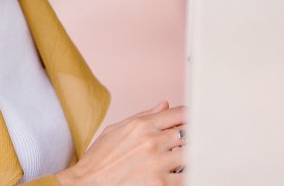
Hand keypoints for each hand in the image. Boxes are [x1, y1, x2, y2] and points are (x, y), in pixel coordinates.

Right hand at [56, 100, 186, 185]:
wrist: (86, 185)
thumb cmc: (98, 161)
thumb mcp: (116, 130)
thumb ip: (143, 116)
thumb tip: (165, 105)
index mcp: (143, 125)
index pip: (181, 113)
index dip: (192, 117)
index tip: (196, 123)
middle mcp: (152, 141)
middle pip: (191, 132)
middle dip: (195, 137)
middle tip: (197, 142)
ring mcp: (158, 163)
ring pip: (193, 154)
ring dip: (193, 156)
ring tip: (190, 159)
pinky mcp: (160, 184)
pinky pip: (187, 177)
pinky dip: (189, 175)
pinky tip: (186, 173)